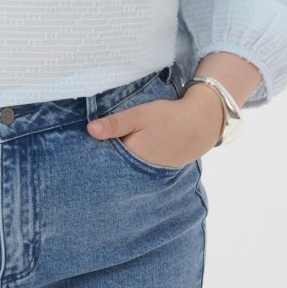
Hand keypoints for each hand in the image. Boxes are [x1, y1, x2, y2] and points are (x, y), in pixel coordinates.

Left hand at [86, 86, 224, 167]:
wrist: (201, 124)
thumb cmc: (168, 117)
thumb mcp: (139, 115)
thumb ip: (115, 123)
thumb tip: (90, 130)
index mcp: (131, 156)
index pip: (105, 158)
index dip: (95, 150)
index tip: (85, 143)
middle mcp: (140, 170)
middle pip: (116, 164)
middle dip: (107, 156)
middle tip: (97, 145)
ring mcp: (151, 172)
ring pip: (128, 167)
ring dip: (121, 160)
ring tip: (113, 150)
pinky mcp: (161, 170)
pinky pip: (141, 168)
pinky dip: (135, 162)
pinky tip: (133, 153)